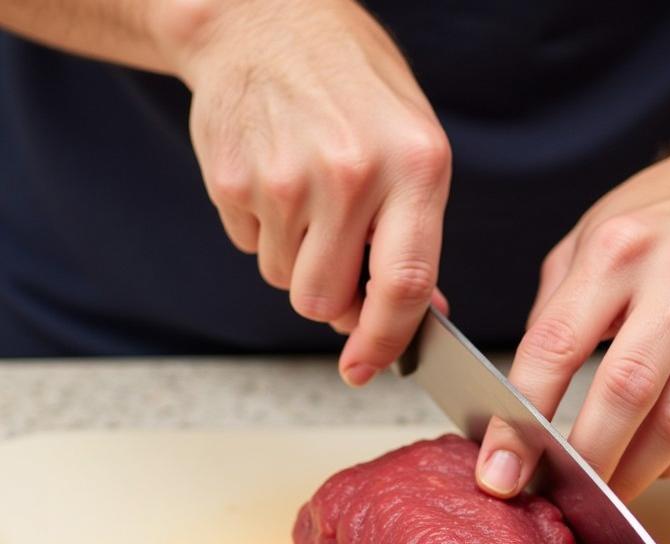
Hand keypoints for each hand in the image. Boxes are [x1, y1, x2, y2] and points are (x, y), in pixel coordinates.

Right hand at [159, 0, 450, 384]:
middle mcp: (351, 174)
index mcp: (414, 167)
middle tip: (338, 258)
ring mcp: (285, 178)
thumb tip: (423, 315)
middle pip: (327, 301)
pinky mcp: (233, 180)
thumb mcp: (414, 148)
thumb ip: (417, 236)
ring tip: (308, 197)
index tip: (368, 368)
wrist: (265, 17)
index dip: (386, 340)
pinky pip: (250, 248)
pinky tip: (276, 180)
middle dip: (333, 299)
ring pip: (286, 281)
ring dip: (298, 261)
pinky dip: (265, 232)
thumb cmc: (353, 89)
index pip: (404, 284)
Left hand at [476, 138, 669, 501]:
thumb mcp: (586, 241)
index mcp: (619, 250)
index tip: (501, 467)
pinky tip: (651, 464)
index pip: (556, 349)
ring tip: (602, 492)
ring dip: (632, 473)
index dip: (522, 419)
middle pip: (626, 395)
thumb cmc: (659, 219)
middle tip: (555, 493)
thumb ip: (553, 317)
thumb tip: (521, 406)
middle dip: (582, 460)